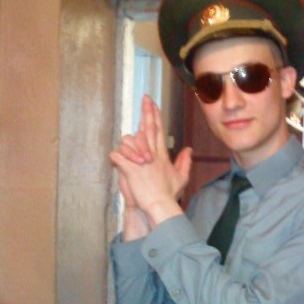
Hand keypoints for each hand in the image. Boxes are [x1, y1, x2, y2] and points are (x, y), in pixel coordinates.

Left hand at [110, 95, 191, 227]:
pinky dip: (115, 157)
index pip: (158, 130)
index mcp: (161, 155)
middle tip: (145, 98)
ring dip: (127, 145)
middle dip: (147, 112)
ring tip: (127, 152)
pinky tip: (115, 159)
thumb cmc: (169, 193)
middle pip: (148, 128)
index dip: (155, 116)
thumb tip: (189, 149)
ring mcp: (141, 161)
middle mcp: (152, 154)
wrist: (161, 205)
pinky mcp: (131, 170)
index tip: (153, 104)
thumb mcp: (181, 177)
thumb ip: (184, 162)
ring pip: (130, 141)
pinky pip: (119, 158)